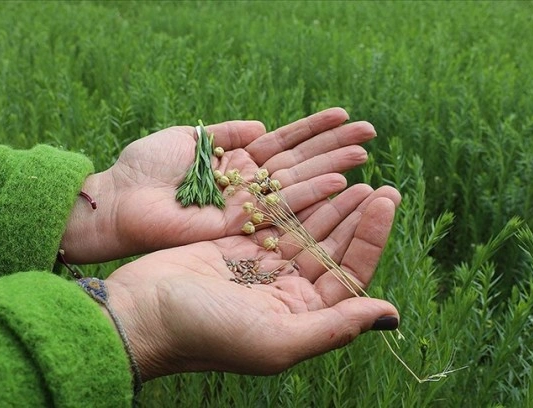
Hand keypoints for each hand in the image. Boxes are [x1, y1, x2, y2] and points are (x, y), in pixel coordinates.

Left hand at [61, 108, 376, 262]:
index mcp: (236, 165)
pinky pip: (282, 211)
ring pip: (298, 187)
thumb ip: (227, 134)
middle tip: (371, 134)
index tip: (345, 117)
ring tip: (365, 155)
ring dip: (332, 170)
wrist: (117, 200)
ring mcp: (247, 210)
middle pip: (299, 165)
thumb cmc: (144, 168)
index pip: (284, 145)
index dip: (314, 132)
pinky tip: (340, 183)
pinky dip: (311, 196)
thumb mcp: (190, 138)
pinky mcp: (242, 228)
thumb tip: (262, 127)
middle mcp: (248, 189)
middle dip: (334, 149)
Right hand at [103, 184, 400, 379]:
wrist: (142, 312)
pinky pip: (277, 219)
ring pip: (308, 231)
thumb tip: (389, 314)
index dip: (371, 238)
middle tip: (380, 186)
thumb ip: (334, 327)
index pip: (350, 274)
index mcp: (302, 317)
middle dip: (356, 217)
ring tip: (357, 177)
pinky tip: (314, 179)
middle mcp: (287, 293)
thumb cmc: (206, 332)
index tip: (385, 201)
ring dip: (331, 205)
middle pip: (332, 249)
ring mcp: (263, 268)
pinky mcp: (238, 247)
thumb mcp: (276, 340)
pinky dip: (296, 199)